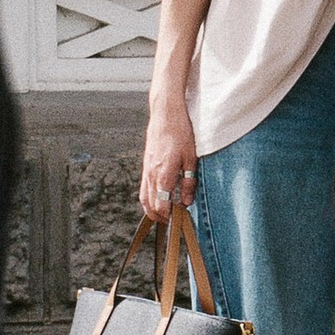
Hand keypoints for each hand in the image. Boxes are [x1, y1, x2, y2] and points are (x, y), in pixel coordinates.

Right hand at [139, 88, 197, 218]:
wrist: (165, 114)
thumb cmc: (180, 133)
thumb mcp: (191, 158)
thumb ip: (189, 182)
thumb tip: (187, 201)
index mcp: (163, 174)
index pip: (161, 204)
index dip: (168, 216)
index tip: (178, 219)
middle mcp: (151, 174)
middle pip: (150, 205)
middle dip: (160, 216)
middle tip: (172, 220)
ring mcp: (146, 170)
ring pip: (144, 198)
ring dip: (152, 209)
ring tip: (165, 214)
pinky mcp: (145, 165)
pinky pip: (143, 188)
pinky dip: (148, 198)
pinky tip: (158, 198)